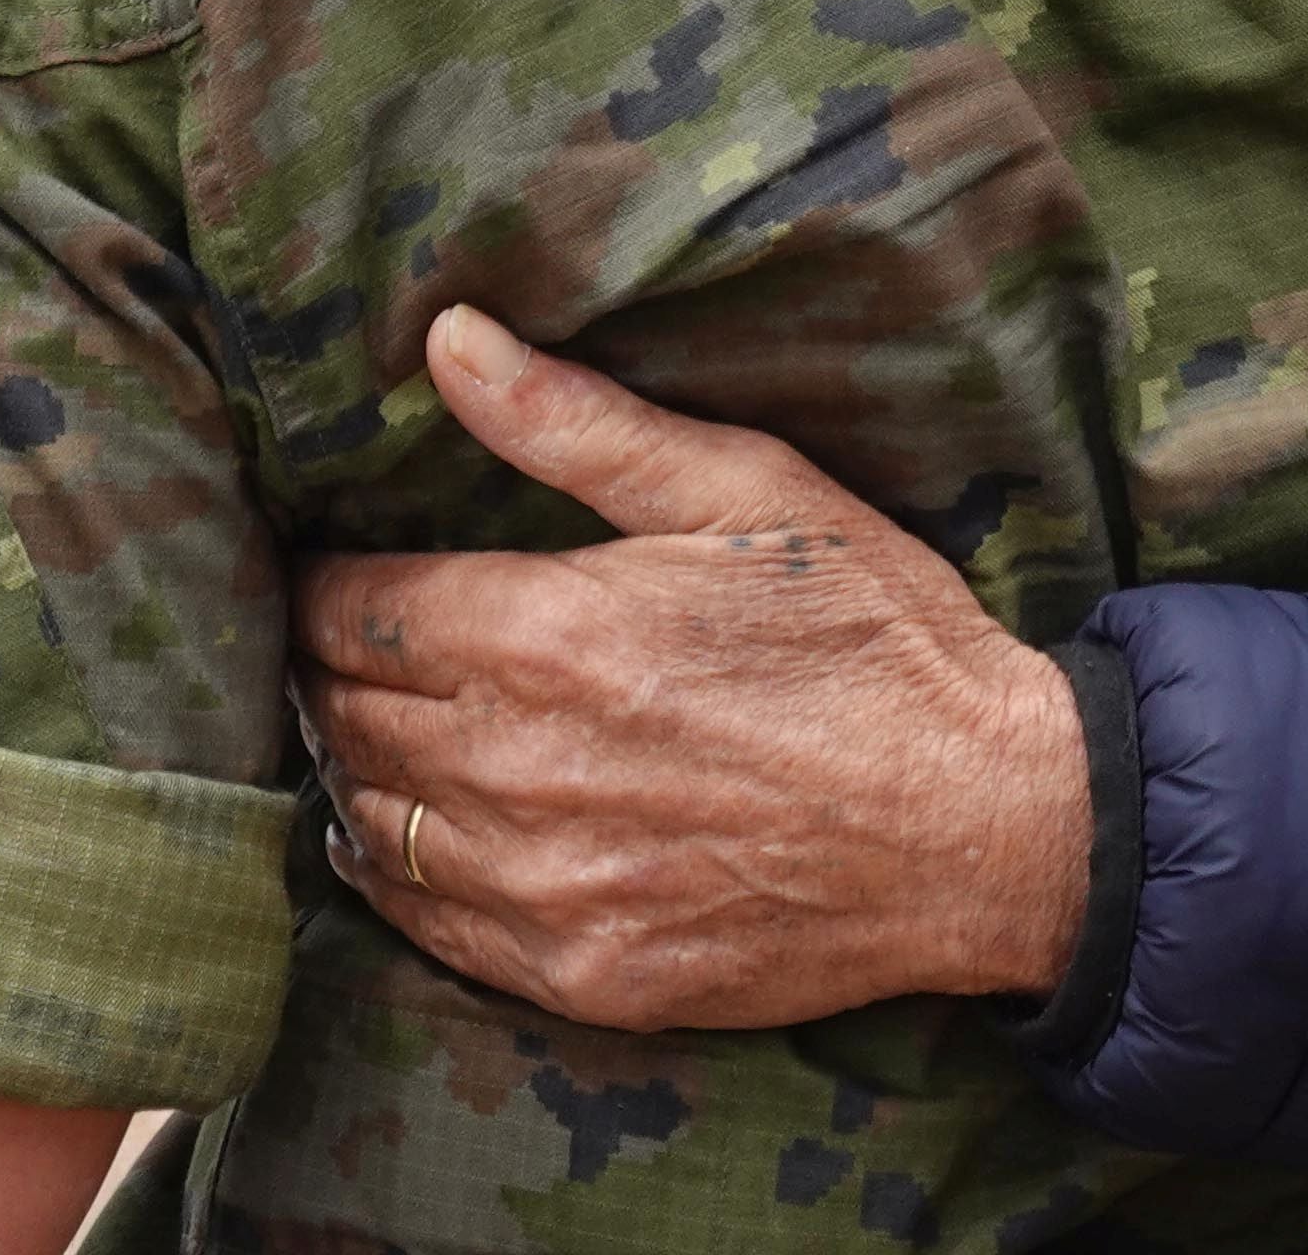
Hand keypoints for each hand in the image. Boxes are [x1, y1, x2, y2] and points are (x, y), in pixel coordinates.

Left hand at [294, 309, 1092, 1033]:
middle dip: (329, 672)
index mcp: (549, 633)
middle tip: (346, 644)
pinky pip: (425, 925)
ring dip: (356, 770)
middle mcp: (522, 766)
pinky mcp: (578, 971)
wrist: (985, 824)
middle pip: (342, 715)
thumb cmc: (874, 638)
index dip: (322, 584)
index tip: (330, 568)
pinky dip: (400, 872)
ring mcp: (545, 884)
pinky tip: (424, 831)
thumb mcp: (745, 489)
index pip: (350, 608)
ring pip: (368, 823)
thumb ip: (576, 420)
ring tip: (381, 728)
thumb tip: (446, 337)